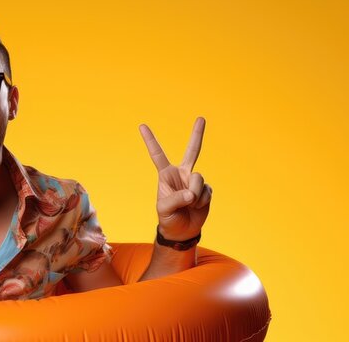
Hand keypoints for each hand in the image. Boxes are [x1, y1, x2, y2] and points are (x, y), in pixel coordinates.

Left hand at [139, 117, 211, 240]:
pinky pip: (207, 191)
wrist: (182, 231)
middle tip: (201, 118)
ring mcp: (194, 181)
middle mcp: (181, 174)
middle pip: (192, 151)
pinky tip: (197, 207)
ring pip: (199, 179)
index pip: (157, 155)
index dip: (150, 140)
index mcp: (166, 175)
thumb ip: (175, 200)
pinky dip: (203, 201)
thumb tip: (191, 194)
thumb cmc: (168, 218)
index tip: (142, 126)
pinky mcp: (206, 189)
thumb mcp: (164, 210)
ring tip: (190, 205)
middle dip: (197, 134)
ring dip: (195, 194)